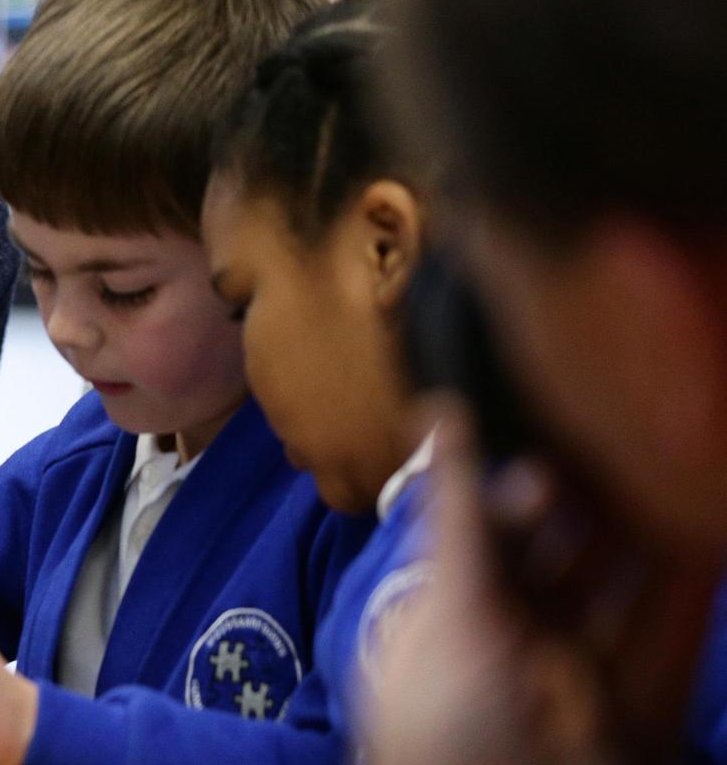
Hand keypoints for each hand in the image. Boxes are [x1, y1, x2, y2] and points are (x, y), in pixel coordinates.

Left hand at [366, 402, 716, 764]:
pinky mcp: (641, 714)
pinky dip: (688, 596)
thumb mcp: (449, 616)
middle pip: (564, 561)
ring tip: (678, 469)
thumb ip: (458, 520)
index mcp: (450, 623)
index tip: (553, 467)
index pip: (485, 537)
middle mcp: (517, 648)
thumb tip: (440, 410)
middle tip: (622, 452)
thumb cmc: (450, 730)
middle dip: (595, 510)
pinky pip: (668, 646)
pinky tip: (706, 541)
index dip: (517, 495)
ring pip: (626, 597)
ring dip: (653, 539)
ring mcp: (584, 684)